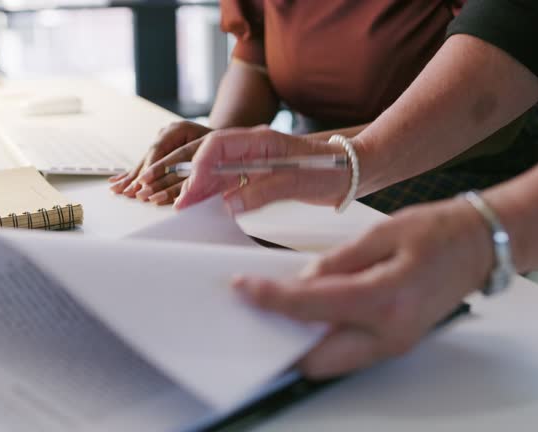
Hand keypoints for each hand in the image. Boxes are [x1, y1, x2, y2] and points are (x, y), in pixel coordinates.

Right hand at [109, 121, 211, 204]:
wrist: (220, 137)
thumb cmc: (219, 145)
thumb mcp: (211, 152)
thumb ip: (197, 164)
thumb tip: (187, 183)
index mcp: (178, 129)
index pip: (159, 150)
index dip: (150, 168)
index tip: (144, 182)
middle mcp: (166, 134)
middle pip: (148, 157)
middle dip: (138, 177)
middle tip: (129, 191)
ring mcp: (160, 141)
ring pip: (143, 162)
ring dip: (130, 178)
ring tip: (117, 190)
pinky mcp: (159, 152)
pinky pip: (143, 165)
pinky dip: (131, 175)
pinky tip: (116, 182)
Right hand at [175, 126, 350, 212]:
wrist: (353, 172)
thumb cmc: (332, 170)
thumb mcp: (298, 181)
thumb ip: (264, 192)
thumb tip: (232, 205)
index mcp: (262, 141)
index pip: (219, 145)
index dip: (202, 165)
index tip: (194, 187)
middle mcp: (255, 149)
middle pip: (215, 159)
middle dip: (196, 180)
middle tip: (183, 203)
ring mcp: (257, 162)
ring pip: (221, 172)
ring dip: (204, 188)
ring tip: (189, 206)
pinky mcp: (262, 176)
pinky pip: (234, 183)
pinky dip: (219, 194)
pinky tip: (209, 205)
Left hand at [232, 198, 493, 377]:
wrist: (481, 245)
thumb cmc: (440, 231)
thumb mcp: (381, 233)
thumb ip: (336, 260)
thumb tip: (302, 280)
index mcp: (386, 298)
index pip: (310, 306)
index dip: (270, 298)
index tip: (244, 288)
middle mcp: (390, 333)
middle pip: (316, 358)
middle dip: (281, 338)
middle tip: (256, 310)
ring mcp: (394, 344)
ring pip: (330, 362)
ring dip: (301, 342)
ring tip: (279, 310)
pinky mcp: (395, 343)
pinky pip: (348, 352)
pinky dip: (323, 339)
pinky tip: (311, 314)